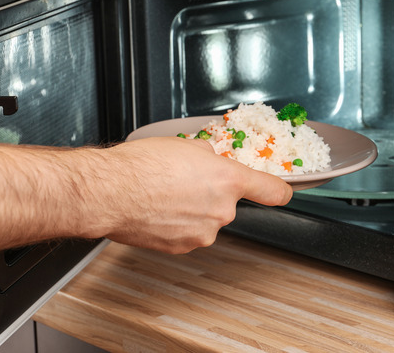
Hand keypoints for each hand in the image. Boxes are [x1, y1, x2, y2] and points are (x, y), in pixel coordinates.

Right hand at [92, 137, 293, 253]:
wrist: (110, 192)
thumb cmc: (141, 166)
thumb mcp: (185, 145)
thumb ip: (208, 158)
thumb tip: (210, 162)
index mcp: (228, 180)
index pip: (271, 190)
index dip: (279, 191)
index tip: (283, 193)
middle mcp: (221, 211)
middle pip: (227, 203)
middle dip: (209, 192)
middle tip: (182, 180)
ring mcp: (202, 233)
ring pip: (205, 219)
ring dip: (191, 209)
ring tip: (162, 194)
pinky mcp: (182, 247)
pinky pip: (186, 232)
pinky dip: (175, 223)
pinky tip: (156, 209)